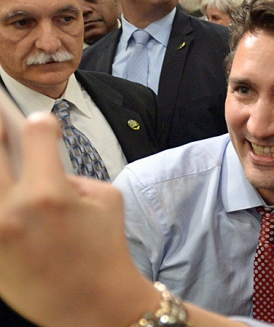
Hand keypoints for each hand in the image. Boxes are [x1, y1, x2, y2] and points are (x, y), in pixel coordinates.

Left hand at [0, 113, 159, 326]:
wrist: (94, 305)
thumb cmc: (105, 250)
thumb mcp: (108, 200)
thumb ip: (73, 174)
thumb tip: (46, 166)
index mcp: (49, 192)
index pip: (34, 132)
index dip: (40, 123)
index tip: (41, 125)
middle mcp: (12, 208)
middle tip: (2, 125)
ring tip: (5, 163)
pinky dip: (0, 198)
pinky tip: (7, 194)